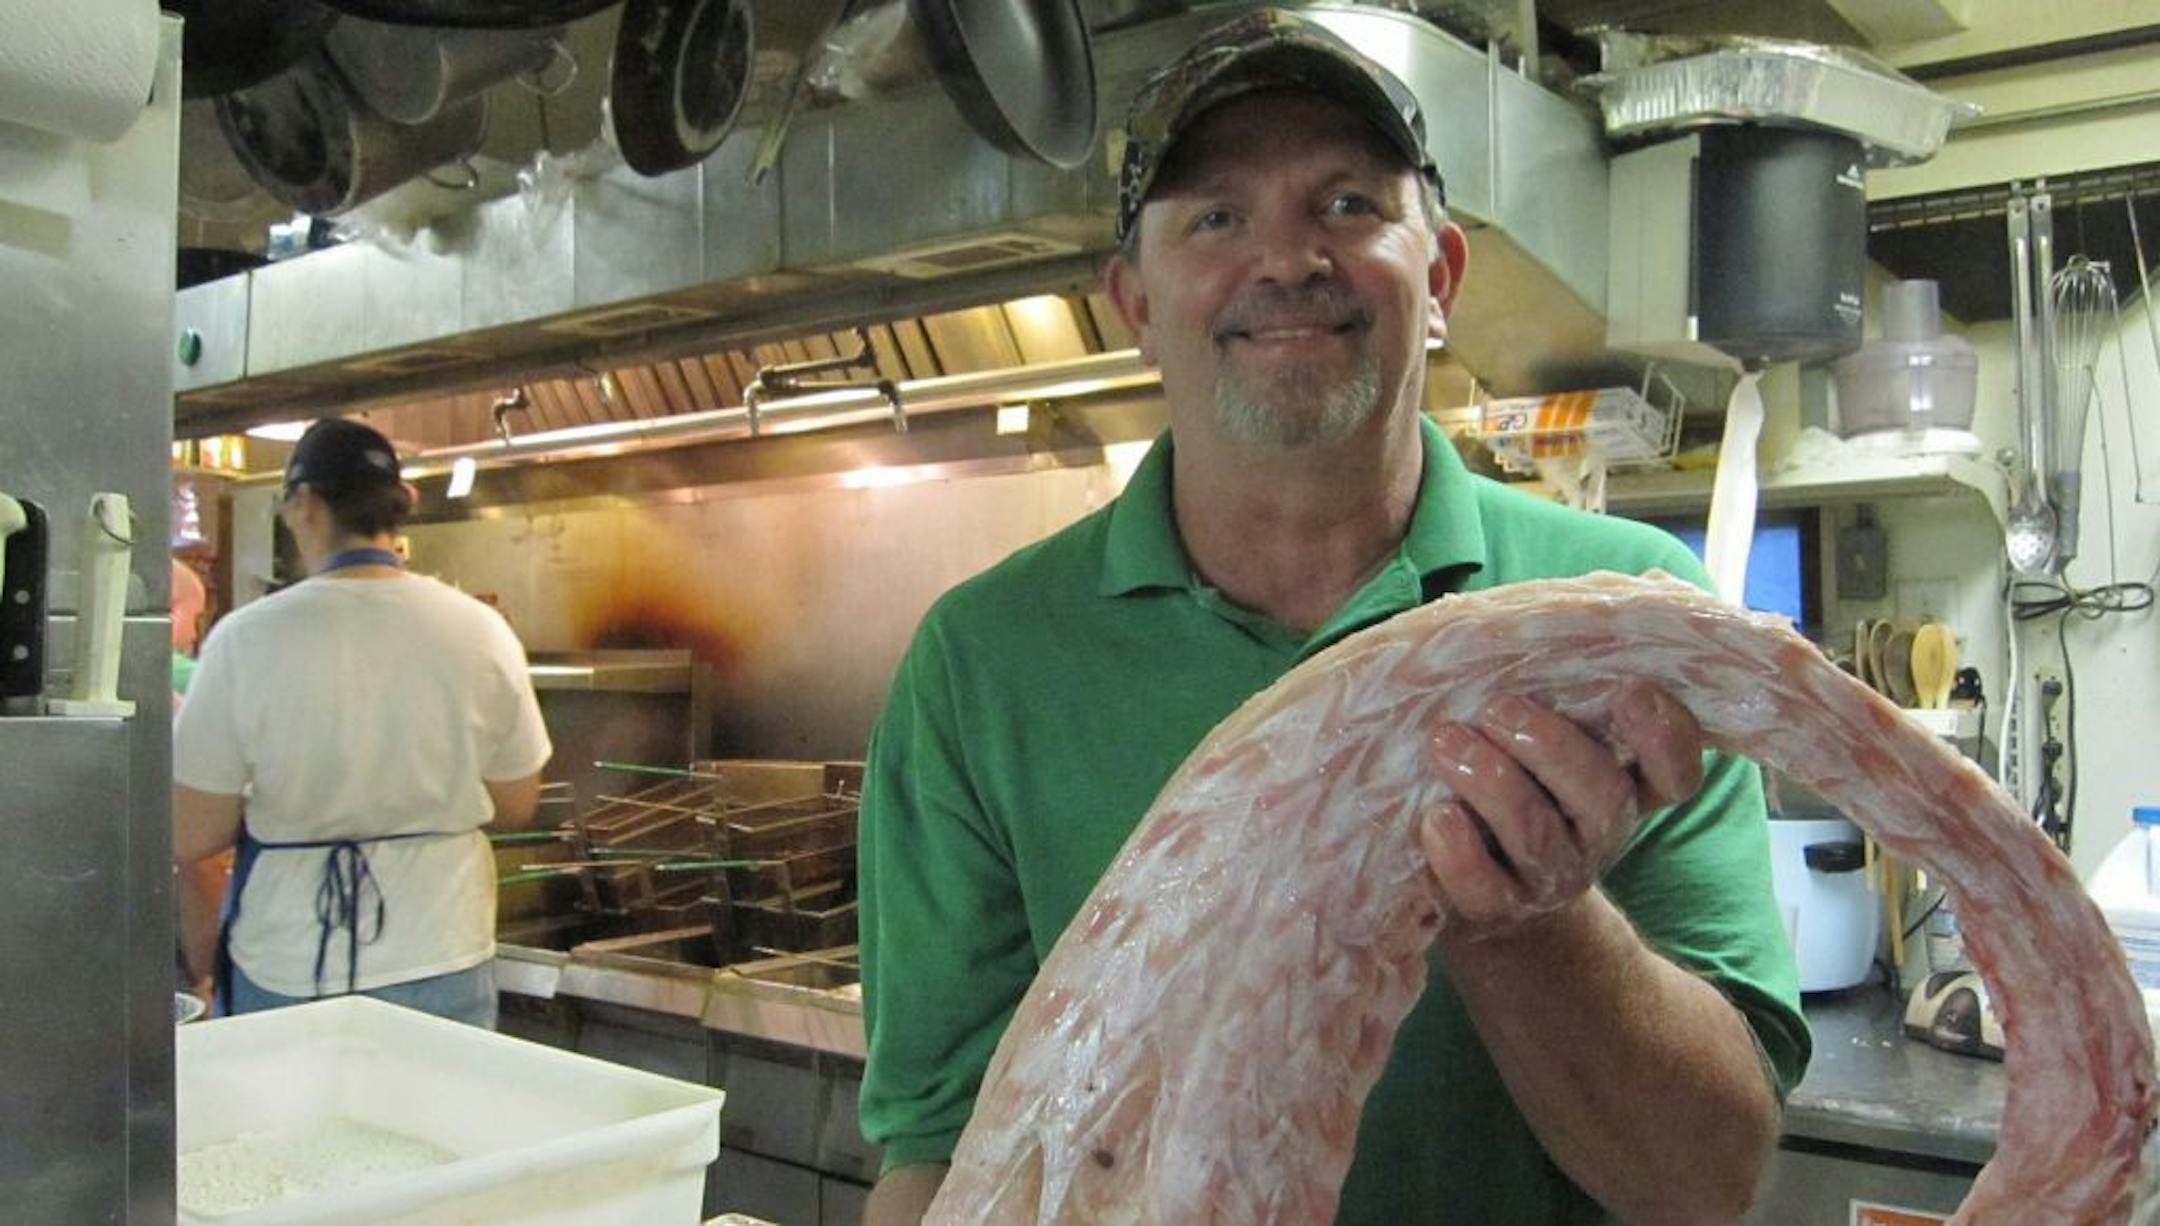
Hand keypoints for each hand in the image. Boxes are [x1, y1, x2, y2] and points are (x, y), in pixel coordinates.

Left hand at [1419, 681, 1703, 940]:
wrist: (1480, 885)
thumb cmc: (1512, 776)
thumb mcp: (1543, 734)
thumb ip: (1558, 689)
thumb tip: (1569, 605)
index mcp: (1622, 783)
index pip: (1676, 773)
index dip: (1666, 737)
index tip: (1631, 692)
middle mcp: (1598, 831)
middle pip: (1603, 797)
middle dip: (1553, 748)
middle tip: (1499, 708)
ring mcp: (1553, 874)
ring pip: (1538, 835)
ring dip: (1493, 784)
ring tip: (1447, 743)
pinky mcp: (1500, 907)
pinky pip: (1487, 888)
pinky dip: (1459, 853)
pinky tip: (1437, 816)